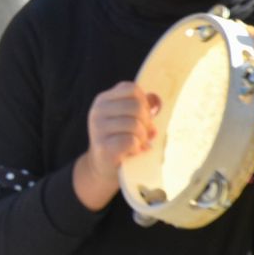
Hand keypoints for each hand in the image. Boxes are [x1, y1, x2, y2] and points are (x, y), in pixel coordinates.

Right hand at [73, 81, 158, 210]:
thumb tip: (157, 102)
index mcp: (103, 100)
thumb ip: (141, 107)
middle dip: (146, 121)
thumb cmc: (119, 139)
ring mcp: (98, 129)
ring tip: (139, 143)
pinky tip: (133, 151)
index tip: (143, 115)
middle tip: (144, 133)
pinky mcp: (103, 147)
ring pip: (134, 124)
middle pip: (136, 106)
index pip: (130, 88)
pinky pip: (130, 141)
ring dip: (142, 137)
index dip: (143, 101)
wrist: (102, 165)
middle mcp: (97, 111)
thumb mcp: (128, 118)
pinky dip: (137, 147)